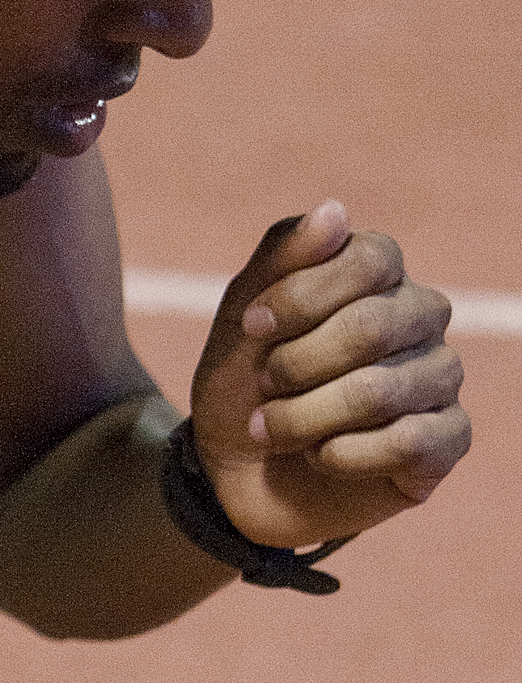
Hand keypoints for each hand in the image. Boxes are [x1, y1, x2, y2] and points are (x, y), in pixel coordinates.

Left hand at [190, 202, 469, 549]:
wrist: (234, 472)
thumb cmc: (243, 383)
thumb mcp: (242, 318)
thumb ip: (283, 257)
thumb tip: (335, 209)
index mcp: (380, 273)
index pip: (370, 259)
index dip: (300, 297)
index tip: (251, 328)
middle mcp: (421, 317)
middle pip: (372, 326)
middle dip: (295, 366)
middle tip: (263, 387)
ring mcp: (440, 377)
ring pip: (381, 392)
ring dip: (305, 419)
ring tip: (275, 431)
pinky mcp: (447, 439)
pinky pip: (408, 442)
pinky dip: (342, 456)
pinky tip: (320, 458)